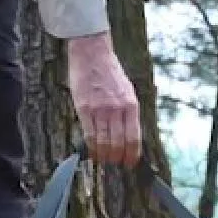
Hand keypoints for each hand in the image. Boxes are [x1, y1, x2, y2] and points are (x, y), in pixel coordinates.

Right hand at [66, 32, 141, 165]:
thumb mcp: (127, 90)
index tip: (130, 163)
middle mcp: (117, 109)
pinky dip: (91, 148)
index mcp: (131, 105)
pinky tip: (92, 152)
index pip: (134, 138)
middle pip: (118, 144)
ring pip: (103, 142)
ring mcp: (100, 109)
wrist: (92, 53)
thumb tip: (129, 135)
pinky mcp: (84, 108)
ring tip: (103, 160)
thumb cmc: (110, 72)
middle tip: (115, 163)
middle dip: (117, 158)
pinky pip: (89, 134)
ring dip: (104, 156)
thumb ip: (128, 112)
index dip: (132, 155)